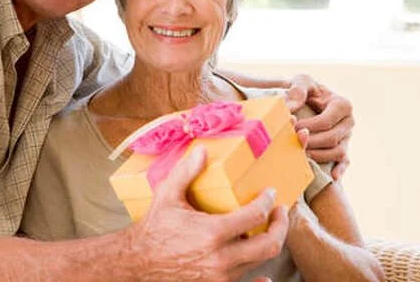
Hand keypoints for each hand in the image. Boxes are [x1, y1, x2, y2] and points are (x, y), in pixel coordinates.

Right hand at [128, 146, 289, 281]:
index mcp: (212, 232)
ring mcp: (220, 276)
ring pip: (259, 261)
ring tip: (268, 228)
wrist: (139, 261)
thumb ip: (186, 172)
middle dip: (280, 226)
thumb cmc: (154, 227)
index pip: (254, 216)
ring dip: (269, 243)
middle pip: (268, 244)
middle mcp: (220, 257)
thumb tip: (203, 150)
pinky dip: (260, 281)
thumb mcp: (168, 195)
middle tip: (280, 212)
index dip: (267, 202)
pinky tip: (265, 277)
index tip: (270, 193)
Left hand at [285, 75, 353, 180]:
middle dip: (310, 143)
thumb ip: (298, 90)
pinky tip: (332, 177)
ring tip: (302, 156)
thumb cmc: (304, 89)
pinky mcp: (343, 147)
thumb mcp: (301, 82)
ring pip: (337, 152)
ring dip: (319, 156)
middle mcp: (348, 121)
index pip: (325, 121)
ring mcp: (347, 136)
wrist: (306, 100)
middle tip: (292, 144)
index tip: (291, 128)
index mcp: (342, 104)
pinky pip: (345, 161)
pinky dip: (340, 169)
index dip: (307, 127)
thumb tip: (292, 108)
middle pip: (331, 138)